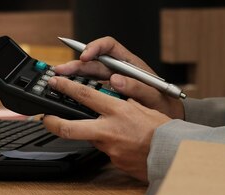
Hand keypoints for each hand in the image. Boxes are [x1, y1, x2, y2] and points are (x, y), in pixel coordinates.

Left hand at [42, 76, 170, 181]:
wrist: (173, 155)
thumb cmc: (164, 132)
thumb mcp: (144, 108)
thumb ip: (126, 103)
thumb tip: (114, 96)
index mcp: (118, 111)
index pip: (84, 95)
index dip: (65, 88)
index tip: (55, 83)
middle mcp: (109, 130)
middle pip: (69, 127)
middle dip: (53, 122)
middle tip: (46, 118)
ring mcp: (110, 149)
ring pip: (90, 138)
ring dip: (92, 133)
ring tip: (106, 130)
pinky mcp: (114, 162)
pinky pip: (106, 150)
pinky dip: (111, 145)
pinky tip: (124, 144)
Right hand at [54, 36, 184, 119]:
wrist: (166, 117)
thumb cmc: (163, 103)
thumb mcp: (153, 95)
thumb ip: (136, 87)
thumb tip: (116, 80)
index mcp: (129, 64)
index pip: (108, 46)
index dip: (95, 47)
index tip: (85, 56)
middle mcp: (118, 70)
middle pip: (93, 62)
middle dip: (75, 65)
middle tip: (60, 71)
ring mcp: (111, 82)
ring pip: (88, 76)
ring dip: (73, 77)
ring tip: (58, 80)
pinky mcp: (108, 96)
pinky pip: (92, 90)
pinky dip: (80, 92)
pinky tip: (69, 95)